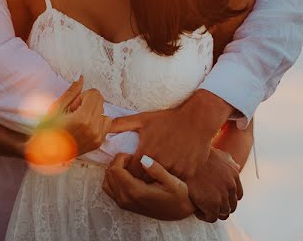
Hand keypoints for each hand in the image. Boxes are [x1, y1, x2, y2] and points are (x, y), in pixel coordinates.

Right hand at [48, 76, 111, 155]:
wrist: (46, 153)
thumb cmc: (48, 129)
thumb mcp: (57, 107)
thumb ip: (72, 91)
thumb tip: (80, 76)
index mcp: (83, 119)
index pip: (95, 94)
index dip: (82, 97)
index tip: (72, 107)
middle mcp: (93, 129)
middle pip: (100, 101)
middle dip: (87, 103)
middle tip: (74, 113)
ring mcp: (97, 138)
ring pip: (103, 112)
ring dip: (92, 113)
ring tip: (78, 122)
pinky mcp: (98, 143)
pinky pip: (105, 124)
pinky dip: (97, 122)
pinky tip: (83, 128)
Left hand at [102, 153, 194, 220]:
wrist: (179, 212)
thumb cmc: (178, 196)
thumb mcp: (173, 182)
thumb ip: (157, 170)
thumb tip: (142, 159)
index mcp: (136, 192)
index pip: (115, 170)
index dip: (120, 158)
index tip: (132, 155)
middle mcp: (126, 199)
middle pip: (109, 174)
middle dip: (117, 162)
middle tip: (131, 158)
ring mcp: (124, 204)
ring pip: (107, 182)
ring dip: (113, 171)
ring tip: (127, 166)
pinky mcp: (125, 205)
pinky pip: (110, 190)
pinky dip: (113, 179)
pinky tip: (125, 175)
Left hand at [110, 90, 233, 179]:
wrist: (198, 119)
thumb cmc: (168, 119)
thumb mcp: (143, 119)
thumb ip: (121, 124)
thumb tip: (104, 124)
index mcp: (146, 152)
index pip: (129, 173)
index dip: (128, 170)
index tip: (130, 164)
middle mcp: (160, 163)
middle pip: (144, 181)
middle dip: (140, 177)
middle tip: (142, 168)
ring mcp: (176, 170)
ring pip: (161, 183)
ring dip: (156, 180)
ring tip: (154, 170)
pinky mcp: (189, 173)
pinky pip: (176, 181)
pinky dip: (172, 178)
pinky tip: (171, 168)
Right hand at [185, 148, 242, 221]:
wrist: (185, 159)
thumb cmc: (199, 156)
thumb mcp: (219, 154)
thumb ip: (230, 161)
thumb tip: (237, 166)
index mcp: (234, 175)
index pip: (237, 195)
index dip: (227, 198)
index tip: (218, 197)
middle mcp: (230, 186)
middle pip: (231, 206)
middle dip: (221, 206)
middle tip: (209, 204)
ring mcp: (222, 196)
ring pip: (223, 213)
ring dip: (213, 212)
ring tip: (202, 207)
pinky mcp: (212, 205)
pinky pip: (211, 217)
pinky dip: (204, 216)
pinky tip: (196, 209)